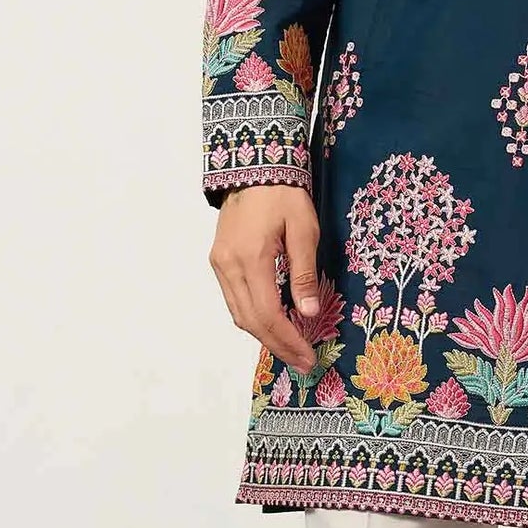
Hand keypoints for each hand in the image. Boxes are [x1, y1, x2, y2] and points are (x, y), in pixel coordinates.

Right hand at [209, 185, 324, 373]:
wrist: (255, 166)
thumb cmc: (284, 194)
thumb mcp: (304, 230)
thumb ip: (304, 273)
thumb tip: (309, 312)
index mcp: (250, 258)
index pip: (268, 314)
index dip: (288, 340)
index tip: (308, 357)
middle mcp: (228, 266)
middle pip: (250, 320)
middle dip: (277, 345)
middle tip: (303, 362)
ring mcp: (220, 264)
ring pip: (238, 313)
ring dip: (263, 334)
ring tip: (291, 348)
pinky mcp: (219, 260)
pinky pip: (234, 299)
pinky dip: (253, 316)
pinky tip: (273, 323)